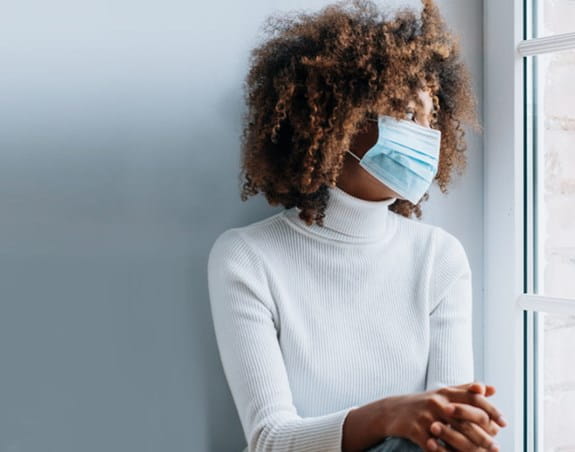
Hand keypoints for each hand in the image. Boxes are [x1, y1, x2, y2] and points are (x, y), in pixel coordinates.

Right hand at [376, 382, 505, 451]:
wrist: (393, 411)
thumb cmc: (424, 403)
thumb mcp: (444, 393)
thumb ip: (466, 390)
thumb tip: (491, 389)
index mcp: (445, 392)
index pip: (473, 398)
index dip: (491, 410)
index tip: (504, 423)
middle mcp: (436, 402)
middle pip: (465, 419)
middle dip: (483, 434)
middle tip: (496, 446)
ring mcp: (425, 416)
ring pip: (452, 435)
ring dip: (470, 448)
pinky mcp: (415, 430)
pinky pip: (434, 446)